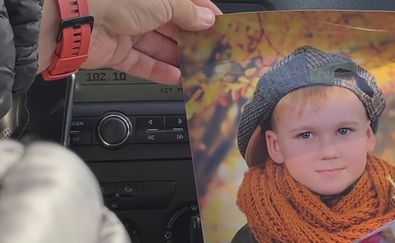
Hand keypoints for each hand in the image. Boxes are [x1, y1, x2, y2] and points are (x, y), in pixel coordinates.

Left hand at [38, 0, 221, 84]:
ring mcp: (126, 30)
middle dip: (192, 39)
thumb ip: (188, 12)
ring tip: (198, 68)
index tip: (219, 27)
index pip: (184, 2)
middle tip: (211, 52)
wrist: (76, 19)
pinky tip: (177, 77)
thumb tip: (206, 18)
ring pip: (158, 47)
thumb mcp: (165, 0)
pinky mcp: (116, 52)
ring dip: (178, 58)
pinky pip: (142, 64)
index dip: (203, 13)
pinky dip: (159, 72)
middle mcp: (138, 8)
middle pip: (172, 26)